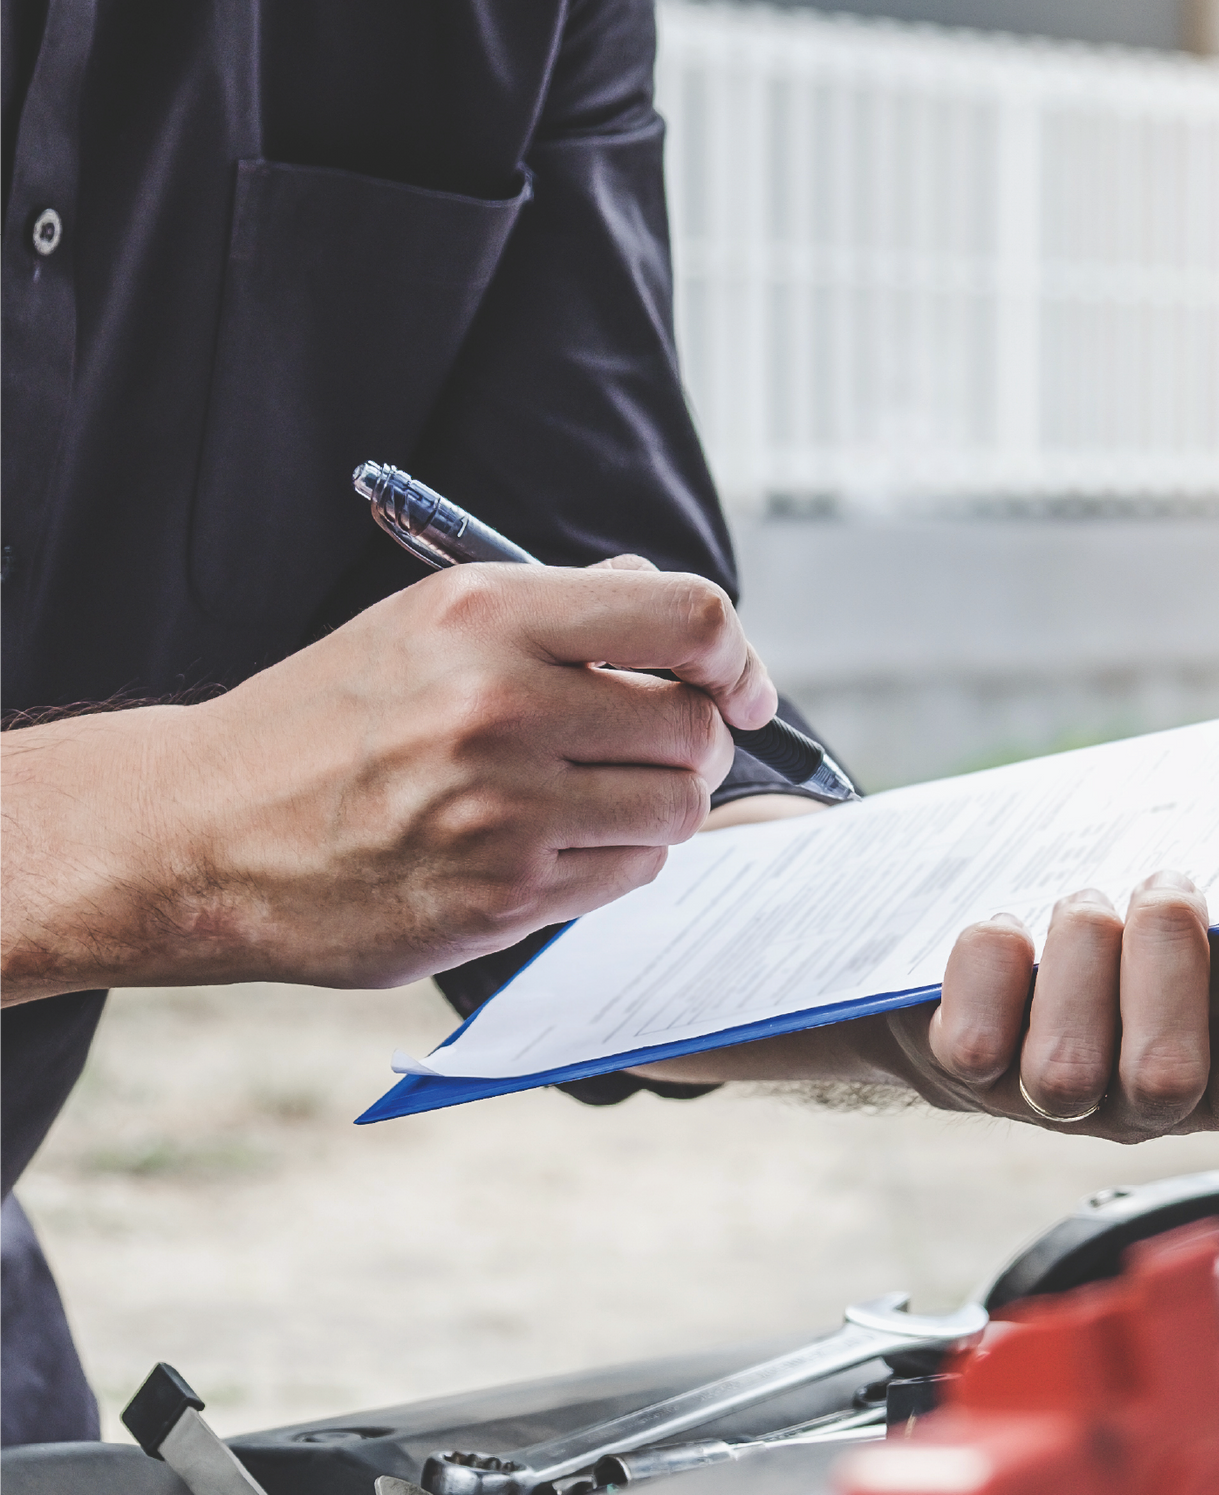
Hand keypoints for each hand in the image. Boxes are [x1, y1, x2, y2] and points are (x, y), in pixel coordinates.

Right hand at [0, 556, 771, 1003]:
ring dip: (659, 808)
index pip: (688, 617)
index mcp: (488, 615)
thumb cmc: (323, 722)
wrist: (203, 833)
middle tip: (651, 750)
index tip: (739, 687)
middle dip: (694, 742)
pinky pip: (629, 876)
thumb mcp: (424, 625)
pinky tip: (556, 847)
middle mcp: (501, 706)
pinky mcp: (501, 897)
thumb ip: (555, 609)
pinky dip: (616, 862)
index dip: (736, 658)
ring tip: (593, 799)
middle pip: (696, 727)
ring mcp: (503, 810)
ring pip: (678, 810)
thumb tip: (660, 597)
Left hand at [885, 817, 1218, 1141]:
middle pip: (1171, 1071)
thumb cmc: (1130, 950)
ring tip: (1080, 906)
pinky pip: (975, 1039)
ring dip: (1079, 953)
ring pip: (1068, 1065)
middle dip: (1165, 956)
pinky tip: (1005, 933)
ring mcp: (1053, 1103)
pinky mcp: (967, 1079)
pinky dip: (988, 962)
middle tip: (1157, 882)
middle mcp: (1147, 1107)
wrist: (995, 971)